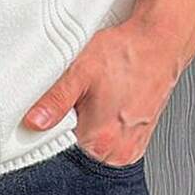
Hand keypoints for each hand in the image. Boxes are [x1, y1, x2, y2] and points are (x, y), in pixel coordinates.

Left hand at [20, 12, 194, 165]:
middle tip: (85, 96)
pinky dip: (106, 126)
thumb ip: (55, 100)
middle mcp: (119, 151)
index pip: (58, 147)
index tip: (61, 106)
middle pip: (77, 147)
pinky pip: (111, 142)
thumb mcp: (80, 71)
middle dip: (73, 124)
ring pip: (95, 145)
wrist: (160, 43)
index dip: (53, 125)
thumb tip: (34, 122)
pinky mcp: (139, 141)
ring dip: (91, 125)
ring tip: (102, 98)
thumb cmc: (126, 53)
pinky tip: (111, 103)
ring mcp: (131, 149)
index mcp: (101, 140)